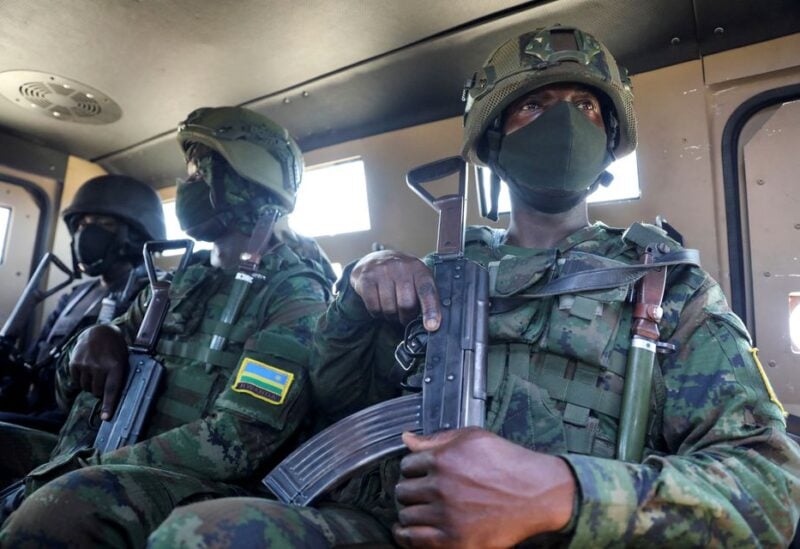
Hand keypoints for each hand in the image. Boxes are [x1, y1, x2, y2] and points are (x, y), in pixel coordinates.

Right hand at [69, 324, 127, 419]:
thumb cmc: (115, 349)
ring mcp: (86, 364)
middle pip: (97, 391)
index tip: (105, 417)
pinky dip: (82, 379)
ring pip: (86, 388)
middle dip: (100, 391)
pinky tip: (87, 369)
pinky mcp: (74, 363)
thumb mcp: (123, 360)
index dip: (108, 405)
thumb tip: (113, 397)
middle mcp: (99, 366)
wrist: (99, 331)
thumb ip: (118, 376)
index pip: (111, 389)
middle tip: (104, 380)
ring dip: (91, 385)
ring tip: (96, 372)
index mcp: (116, 366)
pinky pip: (77, 381)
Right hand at [350, 250, 440, 329]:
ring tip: (391, 308)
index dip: (431, 310)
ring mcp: (382, 271)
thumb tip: (432, 324)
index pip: (427, 291)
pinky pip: (374, 307)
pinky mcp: (366, 278)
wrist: (376, 259)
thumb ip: (426, 297)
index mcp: (419, 269)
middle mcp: (401, 267)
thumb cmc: (401, 274)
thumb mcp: (417, 279)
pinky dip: (377, 313)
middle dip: (406, 317)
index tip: (431, 326)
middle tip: (405, 315)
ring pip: (389, 309)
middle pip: (406, 305)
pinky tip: (379, 304)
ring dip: (391, 316)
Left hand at [393, 428, 575, 547]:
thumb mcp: (473, 438)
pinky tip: (408, 532)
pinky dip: (406, 536)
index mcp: (443, 460)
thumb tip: (407, 438)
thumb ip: (436, 439)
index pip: (406, 465)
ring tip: (419, 511)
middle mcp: (441, 487)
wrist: (537, 493)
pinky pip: (414, 540)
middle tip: (421, 493)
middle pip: (404, 491)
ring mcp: (446, 516)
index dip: (413, 469)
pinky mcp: (455, 541)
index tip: (420, 474)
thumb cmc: (508, 463)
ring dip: (411, 512)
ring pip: (406, 515)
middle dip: (411, 490)